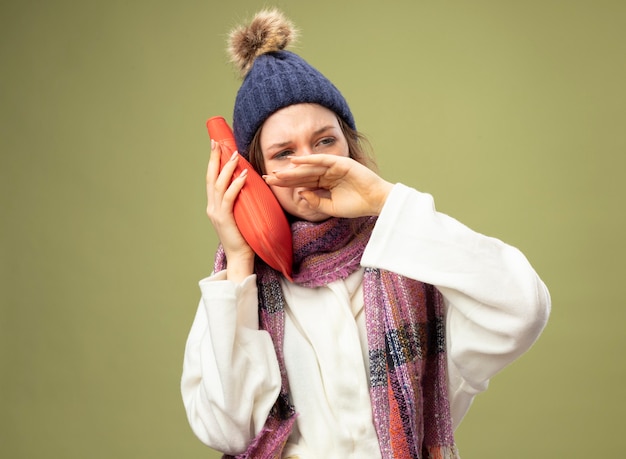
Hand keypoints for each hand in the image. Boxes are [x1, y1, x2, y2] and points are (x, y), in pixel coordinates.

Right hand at [206, 140, 254, 280]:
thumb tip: (250, 185)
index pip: (212, 179)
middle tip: (218, 142)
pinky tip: (243, 175)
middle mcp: (212, 207)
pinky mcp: (225, 219)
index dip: (213, 162)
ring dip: (227, 168)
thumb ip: (241, 202)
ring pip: (219, 185)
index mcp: (214, 206)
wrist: (240, 258)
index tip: (216, 146)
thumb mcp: (241, 215)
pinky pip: (229, 198)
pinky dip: (236, 185)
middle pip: (211, 177)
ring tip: (234, 154)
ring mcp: (216, 213)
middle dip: (214, 158)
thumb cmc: (244, 237)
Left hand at [263, 154, 393, 217]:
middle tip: (267, 178)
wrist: (375, 202)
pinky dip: (308, 159)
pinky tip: (295, 161)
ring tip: (277, 173)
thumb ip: (315, 201)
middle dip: (284, 177)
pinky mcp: (340, 162)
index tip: (270, 184)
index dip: (286, 183)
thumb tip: (300, 193)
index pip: (302, 183)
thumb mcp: (330, 208)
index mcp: (324, 184)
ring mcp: (333, 167)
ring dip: (292, 170)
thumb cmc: (356, 205)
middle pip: (301, 174)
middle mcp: (327, 174)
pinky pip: (321, 160)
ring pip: (309, 168)